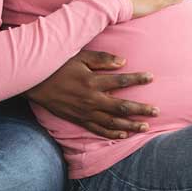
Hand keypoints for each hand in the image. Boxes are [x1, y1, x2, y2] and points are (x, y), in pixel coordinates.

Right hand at [23, 49, 159, 139]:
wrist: (34, 83)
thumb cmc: (58, 65)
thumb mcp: (79, 56)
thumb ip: (102, 59)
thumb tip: (123, 62)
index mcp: (92, 82)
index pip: (121, 81)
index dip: (138, 79)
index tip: (151, 78)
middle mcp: (91, 100)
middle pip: (121, 107)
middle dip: (141, 109)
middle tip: (157, 111)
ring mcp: (84, 112)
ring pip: (112, 122)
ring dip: (130, 125)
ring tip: (145, 126)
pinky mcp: (78, 120)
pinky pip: (98, 130)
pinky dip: (112, 133)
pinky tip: (124, 134)